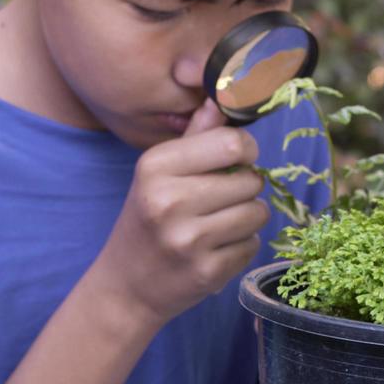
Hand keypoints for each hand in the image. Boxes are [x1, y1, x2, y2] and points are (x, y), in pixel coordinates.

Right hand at [90, 99, 267, 324]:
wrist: (125, 286)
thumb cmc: (146, 220)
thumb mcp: (158, 174)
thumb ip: (194, 136)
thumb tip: (223, 97)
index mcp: (155, 168)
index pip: (231, 143)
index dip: (245, 150)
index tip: (236, 160)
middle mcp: (168, 202)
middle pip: (250, 180)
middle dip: (244, 188)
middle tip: (219, 200)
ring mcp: (188, 240)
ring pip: (257, 213)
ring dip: (246, 218)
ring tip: (218, 225)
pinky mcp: (206, 272)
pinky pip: (252, 245)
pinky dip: (240, 247)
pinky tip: (214, 249)